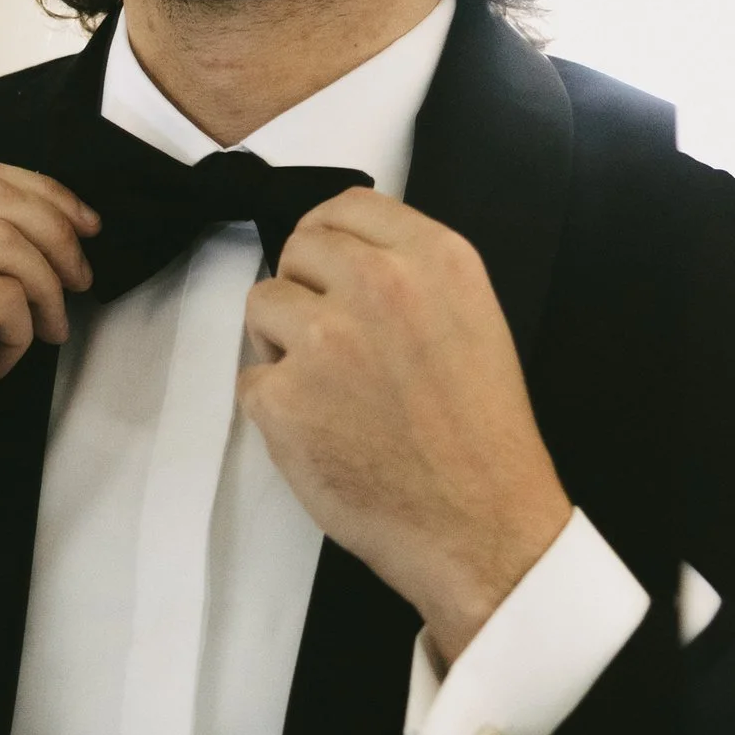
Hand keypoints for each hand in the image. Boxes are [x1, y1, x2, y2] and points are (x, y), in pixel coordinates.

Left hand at [239, 195, 570, 665]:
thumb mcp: (472, 321)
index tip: (328, 271)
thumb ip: (413, 276)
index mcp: (436, 259)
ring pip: (262, 305)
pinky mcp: (284, 396)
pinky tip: (323, 435)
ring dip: (282, 344)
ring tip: (331, 391)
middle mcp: (379, 284)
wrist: (482, 528)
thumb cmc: (481, 436)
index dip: (329, 240)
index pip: (348, 206)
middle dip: (305, 290)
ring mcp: (325, 339)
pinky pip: (252, 380)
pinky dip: (276, 408)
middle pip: (298, 248)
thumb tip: (344, 254)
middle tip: (334, 343)